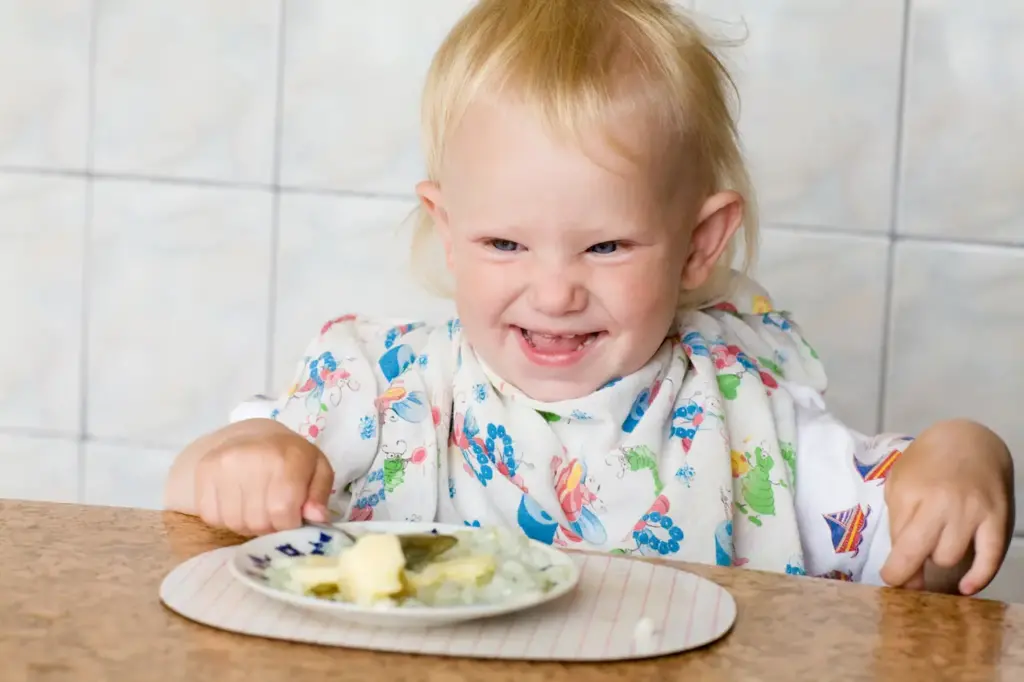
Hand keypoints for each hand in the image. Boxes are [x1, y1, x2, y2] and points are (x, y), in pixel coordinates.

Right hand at [193, 423, 334, 535]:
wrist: (256, 436)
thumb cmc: (291, 457)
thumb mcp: (318, 469)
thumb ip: (320, 494)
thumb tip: (317, 518)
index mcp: (286, 458)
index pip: (282, 512)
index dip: (289, 525)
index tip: (292, 519)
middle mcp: (251, 458)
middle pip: (258, 522)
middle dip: (270, 527)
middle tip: (274, 514)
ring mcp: (223, 465)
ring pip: (235, 523)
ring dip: (248, 525)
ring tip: (256, 508)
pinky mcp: (203, 472)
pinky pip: (212, 517)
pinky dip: (226, 519)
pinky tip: (237, 504)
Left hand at [881, 420, 1013, 594]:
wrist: (968, 442)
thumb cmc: (925, 465)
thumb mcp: (899, 485)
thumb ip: (899, 523)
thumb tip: (903, 569)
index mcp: (911, 493)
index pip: (899, 542)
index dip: (894, 569)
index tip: (890, 578)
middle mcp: (942, 503)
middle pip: (923, 553)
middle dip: (910, 574)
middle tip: (908, 581)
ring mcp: (973, 511)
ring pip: (951, 557)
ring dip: (940, 558)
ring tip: (937, 545)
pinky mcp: (998, 518)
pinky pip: (990, 558)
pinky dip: (979, 577)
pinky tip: (965, 587)